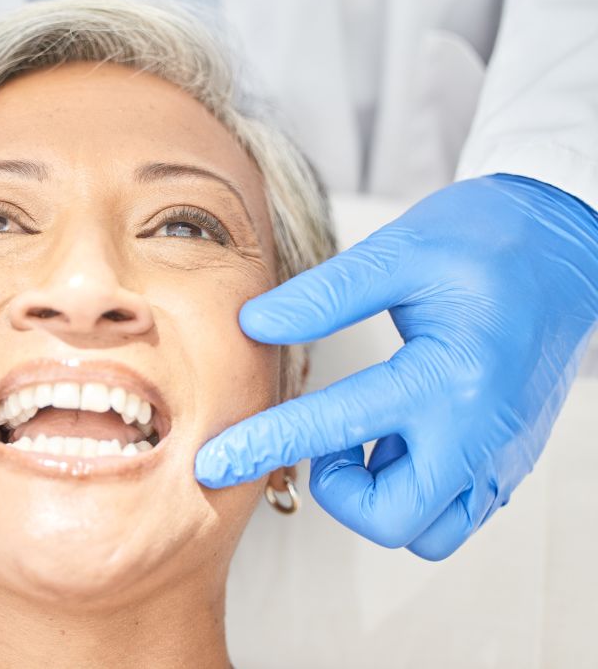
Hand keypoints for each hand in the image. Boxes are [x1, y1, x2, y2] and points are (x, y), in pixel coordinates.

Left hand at [195, 174, 597, 558]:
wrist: (565, 246)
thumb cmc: (485, 240)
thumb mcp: (399, 252)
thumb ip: (324, 295)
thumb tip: (252, 325)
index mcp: (447, 375)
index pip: (335, 426)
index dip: (262, 445)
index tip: (211, 464)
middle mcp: (480, 432)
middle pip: (391, 518)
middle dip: (338, 492)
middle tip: (329, 434)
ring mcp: (501, 455)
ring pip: (428, 532)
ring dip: (379, 497)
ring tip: (368, 433)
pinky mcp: (509, 461)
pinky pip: (454, 512)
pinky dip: (414, 491)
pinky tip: (400, 437)